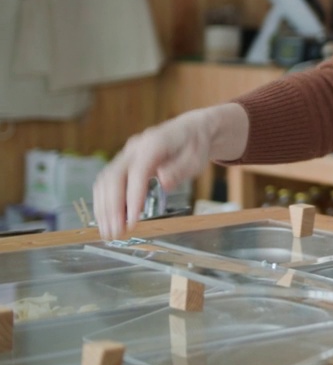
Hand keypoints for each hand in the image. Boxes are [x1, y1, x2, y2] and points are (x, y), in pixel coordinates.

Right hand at [92, 103, 248, 240]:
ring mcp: (125, 155)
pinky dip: (104, 202)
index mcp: (153, 144)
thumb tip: (164, 181)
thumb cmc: (194, 146)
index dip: (133, 198)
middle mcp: (134, 148)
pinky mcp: (122, 163)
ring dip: (104, 208)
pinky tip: (108, 219)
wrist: (190, 130)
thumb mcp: (196, 158)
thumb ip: (180, 169)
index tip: (132, 221)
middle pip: (114, 178)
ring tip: (109, 232)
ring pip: (105, 181)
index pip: (137, 172)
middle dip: (112, 208)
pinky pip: (106, 183)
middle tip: (115, 233)